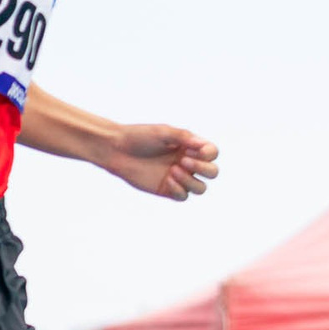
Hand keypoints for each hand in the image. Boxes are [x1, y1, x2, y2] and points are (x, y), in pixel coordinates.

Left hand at [99, 122, 218, 201]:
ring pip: (200, 188)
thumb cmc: (139, 137)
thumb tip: (203, 145)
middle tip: (183, 160)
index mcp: (190, 147)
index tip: (189, 149)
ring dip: (191, 180)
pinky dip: (179, 189)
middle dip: (202, 168)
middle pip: (212, 173)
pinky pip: (183, 196)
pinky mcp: (166, 190)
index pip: (212, 154)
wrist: (116, 149)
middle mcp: (187, 163)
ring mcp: (178, 178)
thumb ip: (184, 137)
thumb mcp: (163, 132)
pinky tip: (167, 179)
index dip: (207, 154)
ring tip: (172, 170)